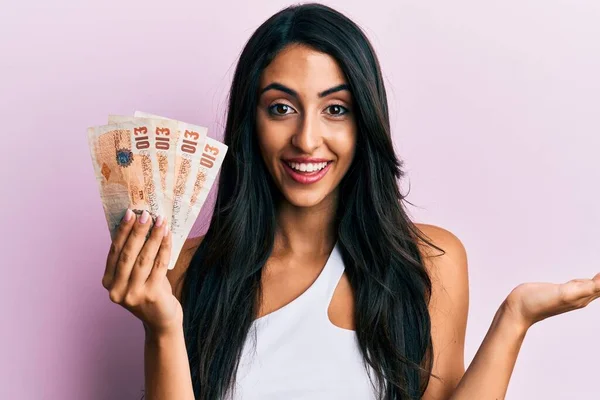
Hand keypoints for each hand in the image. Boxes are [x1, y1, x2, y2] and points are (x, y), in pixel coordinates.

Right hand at [101, 209, 182, 335]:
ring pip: (144, 259)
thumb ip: (132, 256)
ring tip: (161, 221)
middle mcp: (116, 290)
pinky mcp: (151, 296)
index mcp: (108, 282)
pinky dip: (164, 248)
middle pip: (128, 254)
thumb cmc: (149, 291)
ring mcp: (133, 294)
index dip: (122, 231)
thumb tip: (138, 223)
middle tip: (146, 214)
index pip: (114, 251)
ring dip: (153, 237)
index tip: (130, 213)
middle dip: (138, 231)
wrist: (161, 320)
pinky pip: (159, 266)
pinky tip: (168, 236)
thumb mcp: (135, 275)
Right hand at [503, 272, 599, 329]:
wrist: (518, 309)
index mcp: (584, 296)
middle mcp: (581, 296)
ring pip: (595, 285)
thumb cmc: (538, 303)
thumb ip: (588, 287)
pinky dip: (591, 279)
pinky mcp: (561, 291)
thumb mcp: (565, 293)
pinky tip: (591, 279)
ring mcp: (571, 294)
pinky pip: (581, 284)